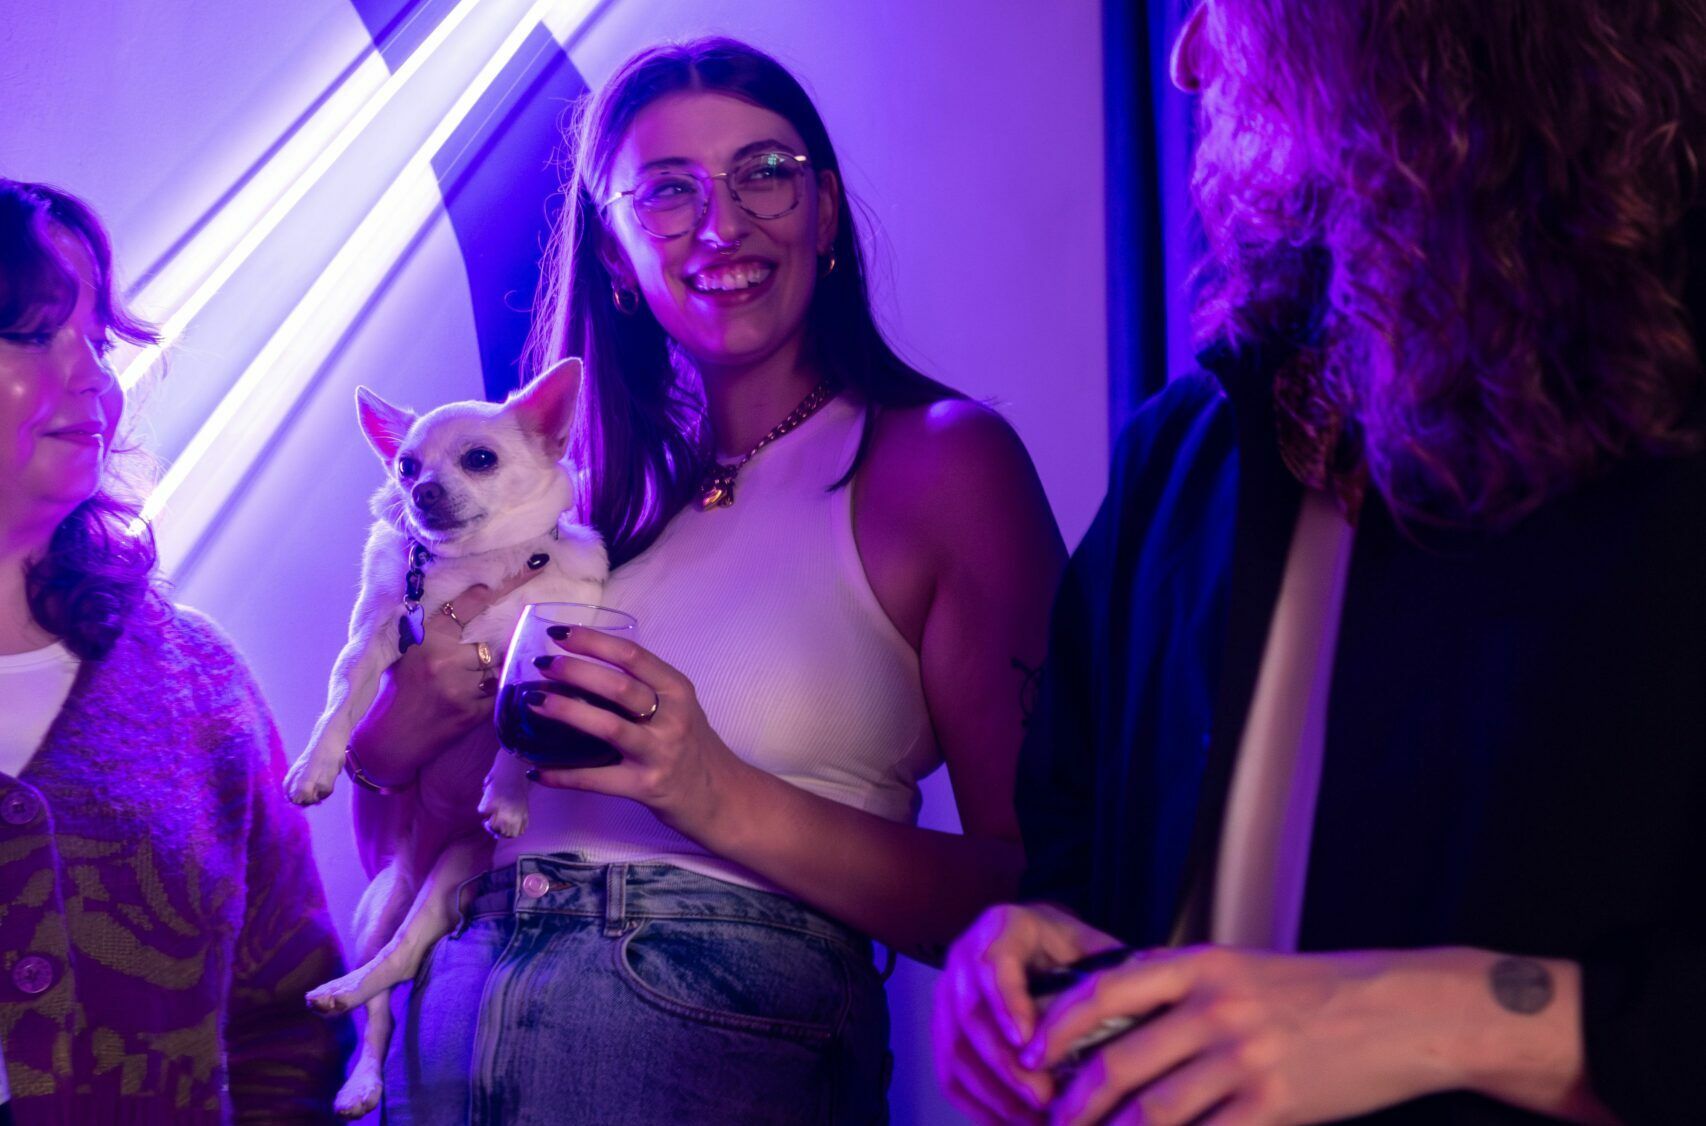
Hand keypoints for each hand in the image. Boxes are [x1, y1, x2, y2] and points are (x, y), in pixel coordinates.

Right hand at [348, 569, 535, 783]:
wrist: (388, 739)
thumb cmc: (399, 689)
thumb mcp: (410, 649)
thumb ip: (440, 630)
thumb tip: (480, 604)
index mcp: (427, 634)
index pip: (473, 601)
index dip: (509, 581)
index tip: (538, 563)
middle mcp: (443, 656)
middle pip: (492, 644)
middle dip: (485, 658)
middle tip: (463, 672)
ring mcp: (458, 685)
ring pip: (498, 670)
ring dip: (488, 679)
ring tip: (460, 692)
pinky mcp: (470, 712)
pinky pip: (499, 696)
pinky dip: (492, 698)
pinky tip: (468, 705)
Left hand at [527, 627, 742, 833]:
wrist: (721, 796)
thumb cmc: (691, 746)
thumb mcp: (679, 707)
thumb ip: (644, 689)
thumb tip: (582, 670)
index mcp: (677, 690)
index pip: (633, 656)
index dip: (593, 641)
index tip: (560, 633)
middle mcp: (672, 718)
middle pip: (619, 687)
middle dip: (575, 671)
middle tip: (542, 664)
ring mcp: (659, 753)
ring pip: (608, 727)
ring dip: (567, 712)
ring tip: (535, 702)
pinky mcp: (646, 787)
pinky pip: (598, 779)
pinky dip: (564, 775)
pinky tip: (537, 771)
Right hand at [934, 902, 1125, 1123]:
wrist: (1044, 952)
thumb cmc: (1075, 953)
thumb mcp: (1095, 947)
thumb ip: (1119, 966)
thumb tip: (1162, 979)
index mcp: (1003, 927)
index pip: (993, 963)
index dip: (1007, 1004)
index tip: (1029, 1043)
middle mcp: (964, 957)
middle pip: (969, 1015)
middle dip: (1005, 1065)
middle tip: (1043, 1099)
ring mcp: (948, 996)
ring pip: (955, 1051)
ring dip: (993, 1093)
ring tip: (1033, 1120)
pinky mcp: (945, 1032)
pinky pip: (950, 1075)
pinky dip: (978, 1108)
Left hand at [1025, 946, 1461, 1125]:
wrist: (1402, 1013)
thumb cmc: (1315, 991)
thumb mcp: (1240, 967)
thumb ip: (1177, 986)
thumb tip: (1108, 1015)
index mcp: (1201, 965)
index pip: (1106, 991)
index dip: (1058, 1026)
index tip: (1030, 1054)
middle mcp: (1216, 1008)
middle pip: (1120, 1061)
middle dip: (1074, 1101)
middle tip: (1052, 1120)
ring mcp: (1246, 1058)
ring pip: (1155, 1110)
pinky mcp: (1275, 1103)